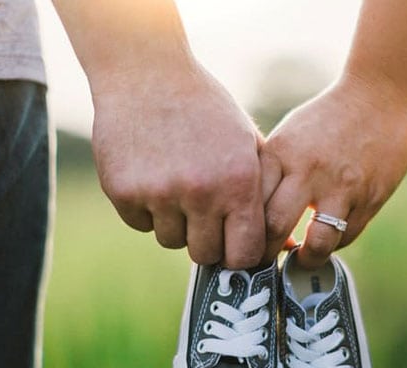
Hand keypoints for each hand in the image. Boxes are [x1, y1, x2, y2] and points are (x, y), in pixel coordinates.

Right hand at [90, 64, 265, 268]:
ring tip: (176, 184)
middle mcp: (200, 192)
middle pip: (204, 254)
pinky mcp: (123, 191)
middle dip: (206, 240)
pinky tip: (151, 175)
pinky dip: (145, 209)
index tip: (232, 245)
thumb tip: (283, 245)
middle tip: (202, 214)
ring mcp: (159, 193)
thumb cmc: (206, 110)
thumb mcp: (247, 143)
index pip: (244, 254)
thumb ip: (264, 193)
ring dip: (175, 222)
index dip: (239, 255)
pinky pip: (140, 224)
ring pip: (170, 240)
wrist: (147, 73)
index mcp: (238, 182)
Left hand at [260, 75, 406, 266]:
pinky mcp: (370, 198)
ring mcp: (342, 187)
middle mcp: (309, 170)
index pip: (250, 204)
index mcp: (282, 153)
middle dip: (265, 254)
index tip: (241, 242)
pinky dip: (333, 244)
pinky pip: (345, 236)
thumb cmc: (327, 119)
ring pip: (316, 243)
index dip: (242, 231)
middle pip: (274, 228)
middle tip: (263, 262)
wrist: (381, 97)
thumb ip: (271, 173)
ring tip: (300, 259)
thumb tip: (248, 217)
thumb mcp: (289, 136)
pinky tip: (326, 238)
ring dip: (305, 259)